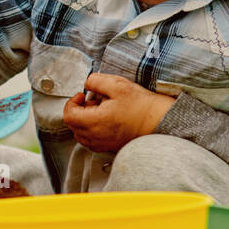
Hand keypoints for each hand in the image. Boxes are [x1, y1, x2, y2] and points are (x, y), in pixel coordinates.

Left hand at [62, 73, 176, 153]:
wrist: (159, 121)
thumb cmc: (141, 106)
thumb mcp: (117, 85)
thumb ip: (96, 81)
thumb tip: (87, 83)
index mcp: (95, 121)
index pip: (69, 115)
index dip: (72, 102)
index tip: (81, 96)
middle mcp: (96, 136)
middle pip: (73, 126)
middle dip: (78, 111)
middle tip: (91, 102)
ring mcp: (102, 144)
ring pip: (81, 135)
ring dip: (84, 122)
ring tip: (100, 111)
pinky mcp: (110, 148)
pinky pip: (91, 142)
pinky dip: (92, 131)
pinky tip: (106, 121)